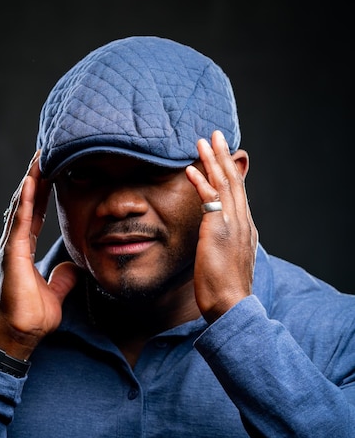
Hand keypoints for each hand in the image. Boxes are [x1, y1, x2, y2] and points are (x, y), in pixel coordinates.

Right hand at [0, 151, 78, 359]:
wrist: (21, 333)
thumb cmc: (32, 315)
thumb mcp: (55, 291)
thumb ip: (62, 277)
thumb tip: (72, 268)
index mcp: (23, 248)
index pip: (36, 213)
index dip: (43, 192)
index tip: (52, 170)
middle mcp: (15, 243)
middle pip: (27, 203)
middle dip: (36, 178)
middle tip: (45, 152)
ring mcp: (11, 246)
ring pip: (22, 205)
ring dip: (31, 180)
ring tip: (39, 157)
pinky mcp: (12, 253)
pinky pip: (21, 221)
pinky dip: (26, 200)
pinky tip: (31, 181)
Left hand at [185, 131, 257, 322]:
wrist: (231, 303)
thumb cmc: (226, 289)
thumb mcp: (229, 260)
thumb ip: (225, 243)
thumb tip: (218, 238)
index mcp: (245, 228)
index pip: (238, 192)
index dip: (231, 170)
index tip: (222, 154)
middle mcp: (242, 221)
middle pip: (234, 180)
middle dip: (224, 155)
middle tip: (216, 134)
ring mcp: (233, 223)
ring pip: (224, 183)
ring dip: (213, 160)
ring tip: (204, 140)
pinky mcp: (218, 228)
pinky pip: (209, 198)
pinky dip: (200, 181)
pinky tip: (191, 169)